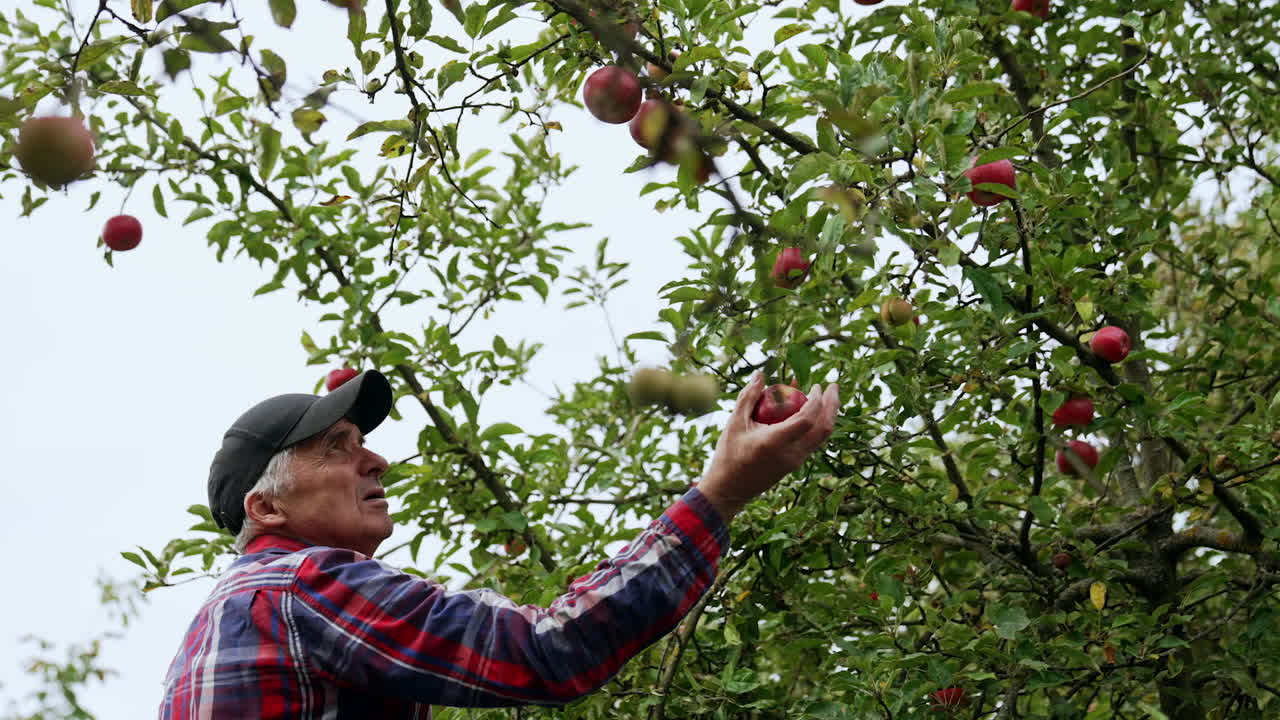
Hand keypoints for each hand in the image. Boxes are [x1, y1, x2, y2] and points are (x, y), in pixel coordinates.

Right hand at [698, 372, 840, 521]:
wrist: (729, 489)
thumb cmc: (728, 455)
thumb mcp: (734, 423)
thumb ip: (748, 397)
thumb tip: (760, 374)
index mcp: (776, 442)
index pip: (807, 420)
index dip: (816, 401)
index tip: (816, 386)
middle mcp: (791, 454)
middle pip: (824, 429)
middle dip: (832, 405)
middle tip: (832, 386)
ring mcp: (796, 461)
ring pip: (821, 437)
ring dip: (826, 415)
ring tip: (824, 396)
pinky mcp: (795, 464)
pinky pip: (812, 441)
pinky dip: (815, 424)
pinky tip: (807, 411)